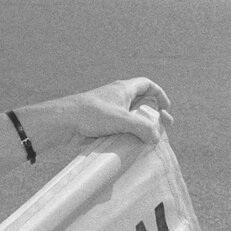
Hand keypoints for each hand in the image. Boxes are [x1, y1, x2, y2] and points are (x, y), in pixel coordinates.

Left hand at [33, 77, 172, 147]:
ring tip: (150, 140)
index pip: (147, 85)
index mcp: (124, 89)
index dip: (159, 94)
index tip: (166, 108)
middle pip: (141, 103)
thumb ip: (143, 128)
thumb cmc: (92, 114)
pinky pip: (120, 128)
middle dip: (154, 114)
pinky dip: (129, 134)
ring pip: (131, 117)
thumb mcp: (122, 119)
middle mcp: (118, 98)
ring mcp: (109, 111)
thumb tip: (156, 138)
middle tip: (164, 126)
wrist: (64, 122)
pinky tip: (133, 145)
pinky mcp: (101, 124)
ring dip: (142, 127)